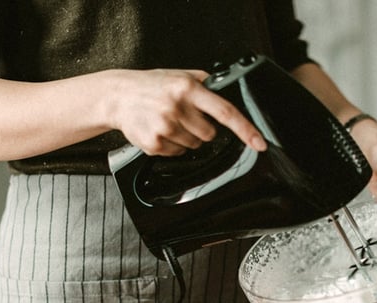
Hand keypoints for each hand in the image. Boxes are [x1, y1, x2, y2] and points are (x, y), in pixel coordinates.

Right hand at [106, 69, 266, 155]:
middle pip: (209, 134)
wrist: (117, 96)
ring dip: (187, 137)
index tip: (259, 143)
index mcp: (187, 88)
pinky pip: (177, 153)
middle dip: (203, 129)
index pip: (225, 112)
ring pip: (194, 146)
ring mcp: (164, 127)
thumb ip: (206, 83)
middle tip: (186, 117)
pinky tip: (160, 130)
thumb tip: (232, 94)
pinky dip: (173, 145)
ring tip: (169, 121)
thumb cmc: (152, 85)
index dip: (245, 129)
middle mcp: (176, 107)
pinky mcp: (154, 144)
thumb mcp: (180, 75)